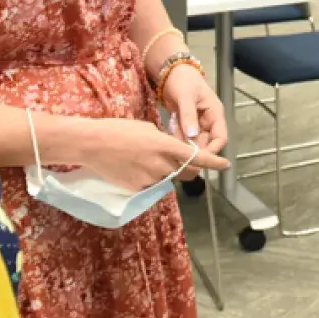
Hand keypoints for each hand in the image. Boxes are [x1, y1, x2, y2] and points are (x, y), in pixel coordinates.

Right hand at [79, 117, 228, 190]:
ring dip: (167, 172)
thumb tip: (174, 151)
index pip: (197, 157)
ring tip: (148, 159)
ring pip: (168, 179)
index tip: (225, 164)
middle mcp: (161, 164)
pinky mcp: (138, 188)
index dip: (214, 162)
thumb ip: (166, 142)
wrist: (93, 144)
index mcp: (166, 146)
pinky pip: (152, 185)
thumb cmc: (120, 130)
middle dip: (191, 168)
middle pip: (187, 172)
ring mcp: (149, 178)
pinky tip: (137, 167)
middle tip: (184, 161)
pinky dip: (151, 178)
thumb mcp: (149, 129)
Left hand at [160, 62, 228, 157]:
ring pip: (194, 142)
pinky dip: (176, 138)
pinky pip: (183, 137)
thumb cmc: (183, 80)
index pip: (220, 138)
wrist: (171, 73)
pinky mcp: (186, 125)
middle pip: (206, 143)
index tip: (198, 158)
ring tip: (172, 144)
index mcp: (215, 114)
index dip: (212, 150)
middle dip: (195, 150)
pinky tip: (169, 134)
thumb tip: (192, 136)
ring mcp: (197, 124)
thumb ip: (189, 116)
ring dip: (184, 144)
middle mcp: (208, 122)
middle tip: (180, 156)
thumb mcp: (186, 97)